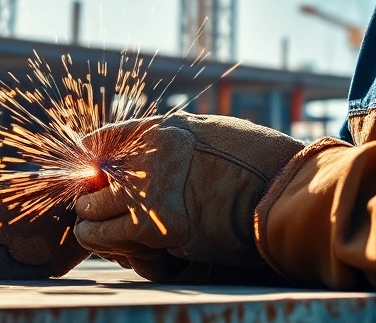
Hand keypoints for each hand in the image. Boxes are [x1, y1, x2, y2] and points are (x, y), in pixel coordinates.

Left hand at [73, 112, 302, 281]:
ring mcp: (151, 193)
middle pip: (92, 180)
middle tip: (100, 207)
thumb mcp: (208, 133)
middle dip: (93, 197)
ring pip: (93, 214)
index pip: (102, 140)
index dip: (92, 159)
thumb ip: (170, 145)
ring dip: (97, 225)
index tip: (94, 172)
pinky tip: (130, 245)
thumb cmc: (255, 160)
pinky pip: (113, 241)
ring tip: (107, 228)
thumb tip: (134, 160)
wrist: (283, 188)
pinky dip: (115, 246)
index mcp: (162, 130)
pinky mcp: (159, 230)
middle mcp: (149, 157)